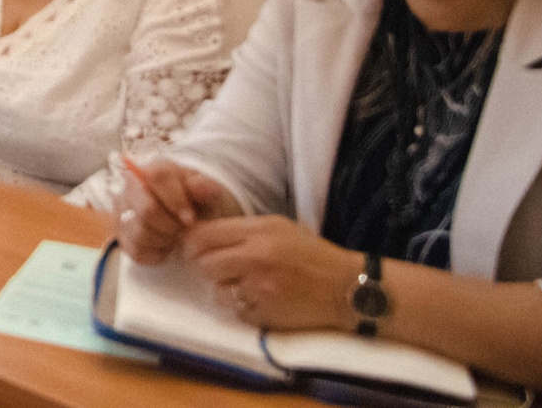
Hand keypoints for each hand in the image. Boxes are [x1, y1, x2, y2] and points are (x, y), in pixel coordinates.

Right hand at [115, 159, 240, 263]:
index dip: (175, 200)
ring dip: (165, 240)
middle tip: (183, 229)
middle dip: (171, 225)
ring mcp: (122, 209)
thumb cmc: (199, 204)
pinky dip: (157, 253)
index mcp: (155, 168)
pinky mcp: (121, 233)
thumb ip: (207, 188)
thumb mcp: (210, 195)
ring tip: (176, 235)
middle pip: (146, 209)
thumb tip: (197, 184)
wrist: (189, 223)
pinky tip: (166, 245)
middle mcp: (132, 185)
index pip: (156, 177)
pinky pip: (137, 250)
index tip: (190, 219)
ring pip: (140, 233)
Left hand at [182, 215, 359, 331]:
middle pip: (205, 264)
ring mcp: (259, 288)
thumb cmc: (313, 254)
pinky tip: (257, 299)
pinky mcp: (265, 314)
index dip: (194, 242)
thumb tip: (205, 231)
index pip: (205, 235)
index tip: (195, 247)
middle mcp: (255, 258)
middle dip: (206, 266)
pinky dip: (241, 306)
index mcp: (258, 232)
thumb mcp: (279, 227)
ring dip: (223, 288)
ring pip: (217, 290)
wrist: (346, 288)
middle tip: (217, 268)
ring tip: (240, 284)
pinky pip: (236, 311)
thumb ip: (243, 229)